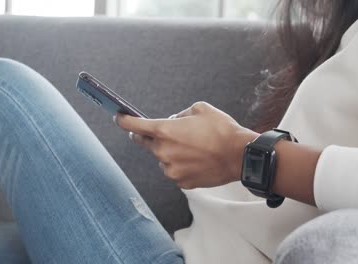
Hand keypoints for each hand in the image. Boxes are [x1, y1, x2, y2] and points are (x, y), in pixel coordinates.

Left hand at [115, 102, 258, 189]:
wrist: (239, 156)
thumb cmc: (222, 130)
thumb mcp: (200, 109)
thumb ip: (180, 114)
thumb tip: (174, 122)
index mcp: (165, 131)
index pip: (134, 126)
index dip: (124, 121)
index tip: (118, 118)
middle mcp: (163, 152)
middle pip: (146, 143)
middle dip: (147, 136)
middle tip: (155, 132)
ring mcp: (171, 170)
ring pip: (163, 158)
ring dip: (170, 152)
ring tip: (193, 147)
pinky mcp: (181, 182)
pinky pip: (175, 171)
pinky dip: (181, 165)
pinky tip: (197, 160)